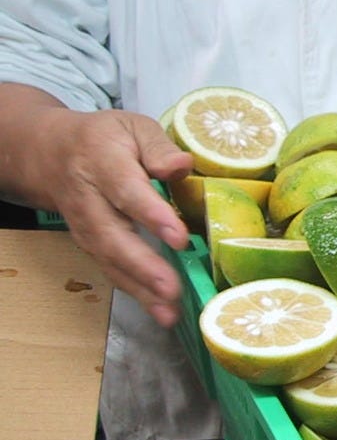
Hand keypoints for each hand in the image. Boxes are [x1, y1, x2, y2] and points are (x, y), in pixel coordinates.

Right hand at [21, 99, 193, 325]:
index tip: (180, 237)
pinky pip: (111, 270)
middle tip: (172, 288)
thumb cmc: (104, 139)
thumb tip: (184, 166)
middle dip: (143, 265)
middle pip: (112, 235)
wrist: (49, 153)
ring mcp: (85, 226)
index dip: (152, 215)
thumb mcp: (133, 127)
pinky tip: (161, 311)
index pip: (127, 191)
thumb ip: (159, 147)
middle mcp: (89, 199)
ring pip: (109, 259)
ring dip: (140, 288)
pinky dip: (135, 292)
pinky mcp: (90, 244)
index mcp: (102, 161)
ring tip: (169, 311)